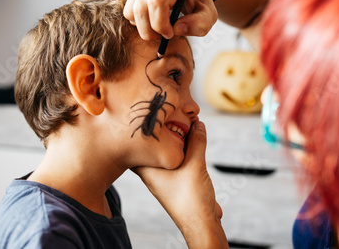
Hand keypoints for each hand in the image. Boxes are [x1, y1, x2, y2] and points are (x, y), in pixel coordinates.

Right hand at [123, 0, 217, 40]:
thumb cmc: (201, 3)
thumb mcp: (209, 16)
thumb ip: (199, 24)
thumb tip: (177, 28)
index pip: (157, 1)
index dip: (160, 23)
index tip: (170, 34)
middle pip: (140, 6)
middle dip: (149, 29)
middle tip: (161, 37)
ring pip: (131, 9)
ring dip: (142, 27)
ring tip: (158, 29)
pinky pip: (129, 8)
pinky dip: (138, 21)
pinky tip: (153, 21)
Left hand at [132, 121, 227, 247]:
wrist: (202, 224)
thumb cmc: (191, 199)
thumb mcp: (195, 164)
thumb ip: (196, 142)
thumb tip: (198, 124)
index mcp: (148, 170)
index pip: (137, 146)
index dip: (142, 130)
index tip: (149, 115)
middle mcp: (153, 173)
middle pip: (154, 146)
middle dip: (165, 131)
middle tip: (173, 115)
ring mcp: (166, 178)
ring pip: (168, 153)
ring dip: (179, 140)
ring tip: (189, 125)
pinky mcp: (179, 181)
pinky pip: (180, 160)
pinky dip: (187, 150)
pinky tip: (196, 140)